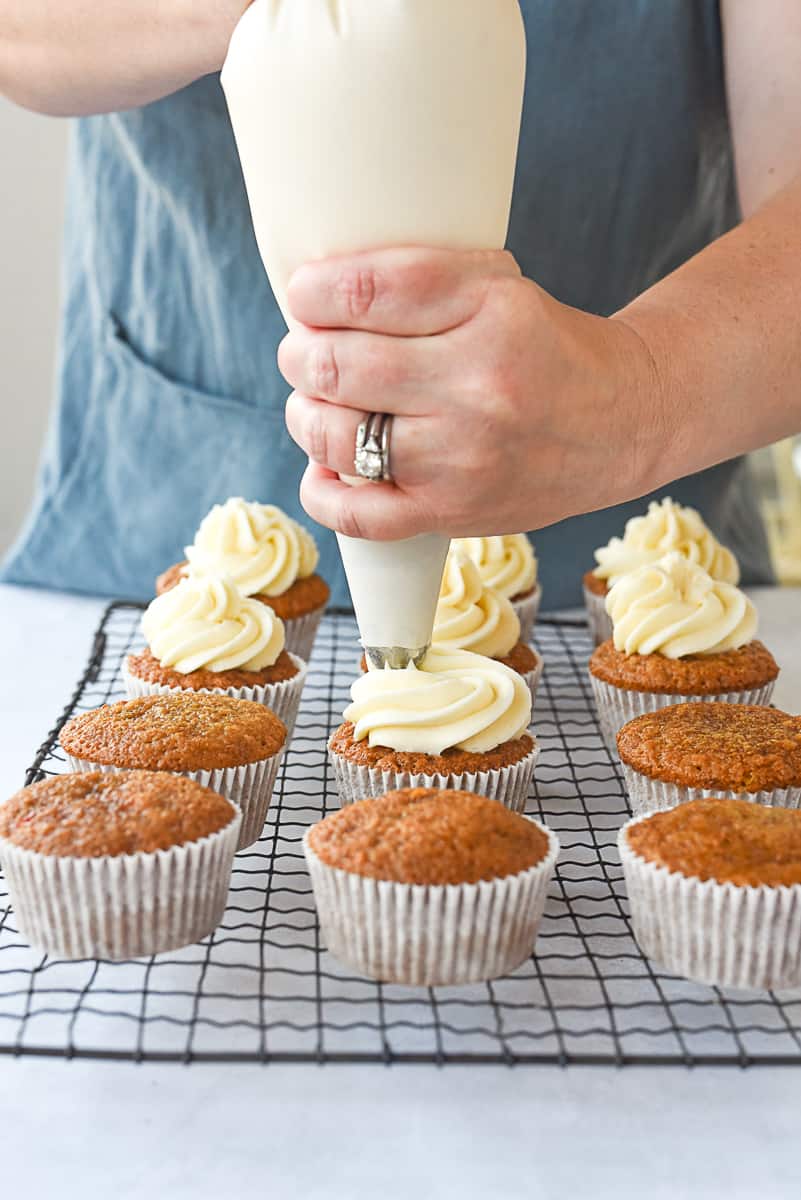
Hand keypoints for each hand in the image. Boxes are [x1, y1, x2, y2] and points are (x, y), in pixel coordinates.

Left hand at [278, 248, 663, 540]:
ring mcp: (462, 457)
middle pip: (338, 365)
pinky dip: (321, 492)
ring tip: (315, 404)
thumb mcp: (503, 286)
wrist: (623, 423)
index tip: (304, 297)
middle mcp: (477, 386)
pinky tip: (323, 468)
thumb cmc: (548, 349)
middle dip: (300, 355)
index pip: (367, 291)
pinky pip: (357, 514)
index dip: (313, 293)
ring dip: (304, 415)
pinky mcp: (453, 512)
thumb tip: (319, 298)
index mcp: (491, 311)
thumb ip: (422, 280)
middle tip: (303, 352)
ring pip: (335, 436)